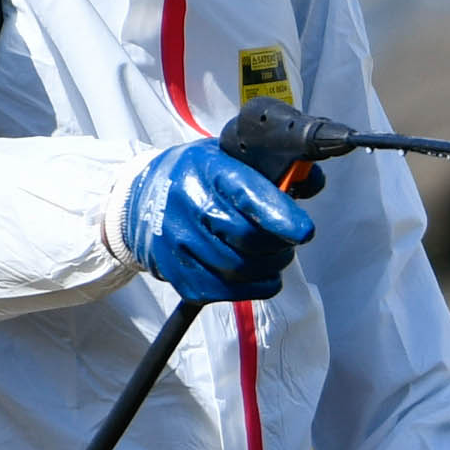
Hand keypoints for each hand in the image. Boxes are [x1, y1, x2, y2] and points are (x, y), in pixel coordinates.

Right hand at [122, 137, 305, 305]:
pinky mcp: (179, 275)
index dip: (279, 215)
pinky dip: (254, 287)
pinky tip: (260, 275)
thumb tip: (310, 181)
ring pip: (240, 269)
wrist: (139, 202)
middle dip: (279, 244)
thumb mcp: (229, 157)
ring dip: (270, 267)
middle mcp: (188, 205)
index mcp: (207, 169)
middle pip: (248, 239)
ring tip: (273, 256)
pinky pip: (227, 292)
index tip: (303, 231)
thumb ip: (273, 167)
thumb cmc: (196, 178)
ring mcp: (179, 244)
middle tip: (287, 240)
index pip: (247, 194)